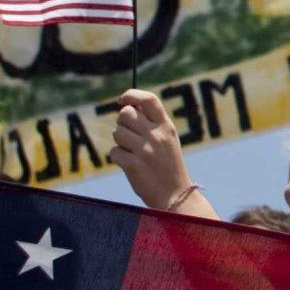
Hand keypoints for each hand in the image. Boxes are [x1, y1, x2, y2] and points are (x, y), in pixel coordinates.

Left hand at [109, 88, 193, 208]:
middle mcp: (157, 136)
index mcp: (166, 126)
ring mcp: (145, 150)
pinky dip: (118, 158)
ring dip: (120, 142)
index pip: (148, 100)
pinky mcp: (134, 165)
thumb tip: (129, 106)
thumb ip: (152, 123)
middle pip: (126, 114)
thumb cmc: (168, 165)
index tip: (122, 99)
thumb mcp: (167, 140)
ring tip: (133, 153)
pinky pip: (114, 152)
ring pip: (117, 133)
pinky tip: (130, 164)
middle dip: (122, 122)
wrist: (175, 195)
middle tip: (129, 134)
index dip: (132, 94)